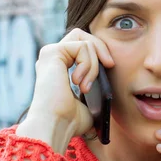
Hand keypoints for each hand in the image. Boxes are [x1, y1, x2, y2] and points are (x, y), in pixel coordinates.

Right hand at [19, 28, 114, 142]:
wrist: (57, 125)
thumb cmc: (70, 120)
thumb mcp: (89, 101)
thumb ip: (95, 87)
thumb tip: (108, 92)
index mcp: (59, 67)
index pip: (82, 45)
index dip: (99, 51)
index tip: (110, 66)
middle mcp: (52, 57)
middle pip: (82, 34)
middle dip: (101, 48)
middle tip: (109, 65)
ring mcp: (50, 53)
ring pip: (85, 41)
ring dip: (93, 65)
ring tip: (85, 87)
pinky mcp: (52, 52)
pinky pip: (82, 46)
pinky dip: (88, 64)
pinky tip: (78, 83)